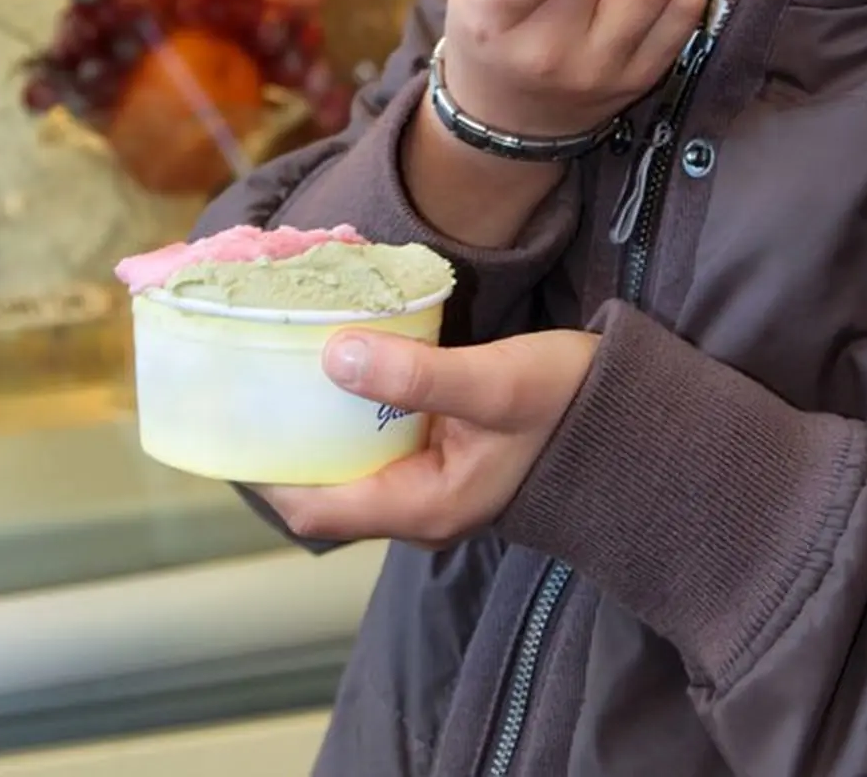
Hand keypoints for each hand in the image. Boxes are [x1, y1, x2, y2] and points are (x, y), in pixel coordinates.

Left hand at [260, 326, 597, 546]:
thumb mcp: (495, 383)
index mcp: (424, 506)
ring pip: (353, 458)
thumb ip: (416, 376)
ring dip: (319, 418)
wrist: (639, 422)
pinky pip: (383, 437)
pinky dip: (356, 404)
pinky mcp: (449, 452)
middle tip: (249, 376)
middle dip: (284, 439)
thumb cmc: (571, 405)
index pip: (315, 510)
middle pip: (326, 486)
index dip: (263, 474)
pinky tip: (346, 358)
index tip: (227, 423)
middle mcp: (420, 504)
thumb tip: (332, 356)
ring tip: (284, 359)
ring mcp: (435, 480)